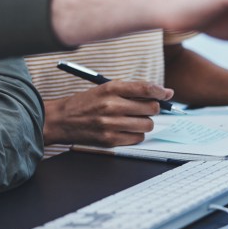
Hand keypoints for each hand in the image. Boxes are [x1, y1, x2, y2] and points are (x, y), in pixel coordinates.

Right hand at [43, 80, 172, 146]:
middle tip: (146, 108)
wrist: (61, 120)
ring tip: (133, 119)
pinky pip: (137, 139)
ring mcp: (111, 124)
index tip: (166, 93)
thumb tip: (162, 93)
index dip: (160, 91)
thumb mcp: (104, 89)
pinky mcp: (110, 140)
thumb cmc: (85, 103)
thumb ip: (131, 90)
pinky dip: (136, 134)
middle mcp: (111, 105)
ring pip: (147, 125)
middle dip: (153, 108)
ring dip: (145, 122)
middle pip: (151, 108)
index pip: (145, 88)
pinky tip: (126, 129)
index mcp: (111, 88)